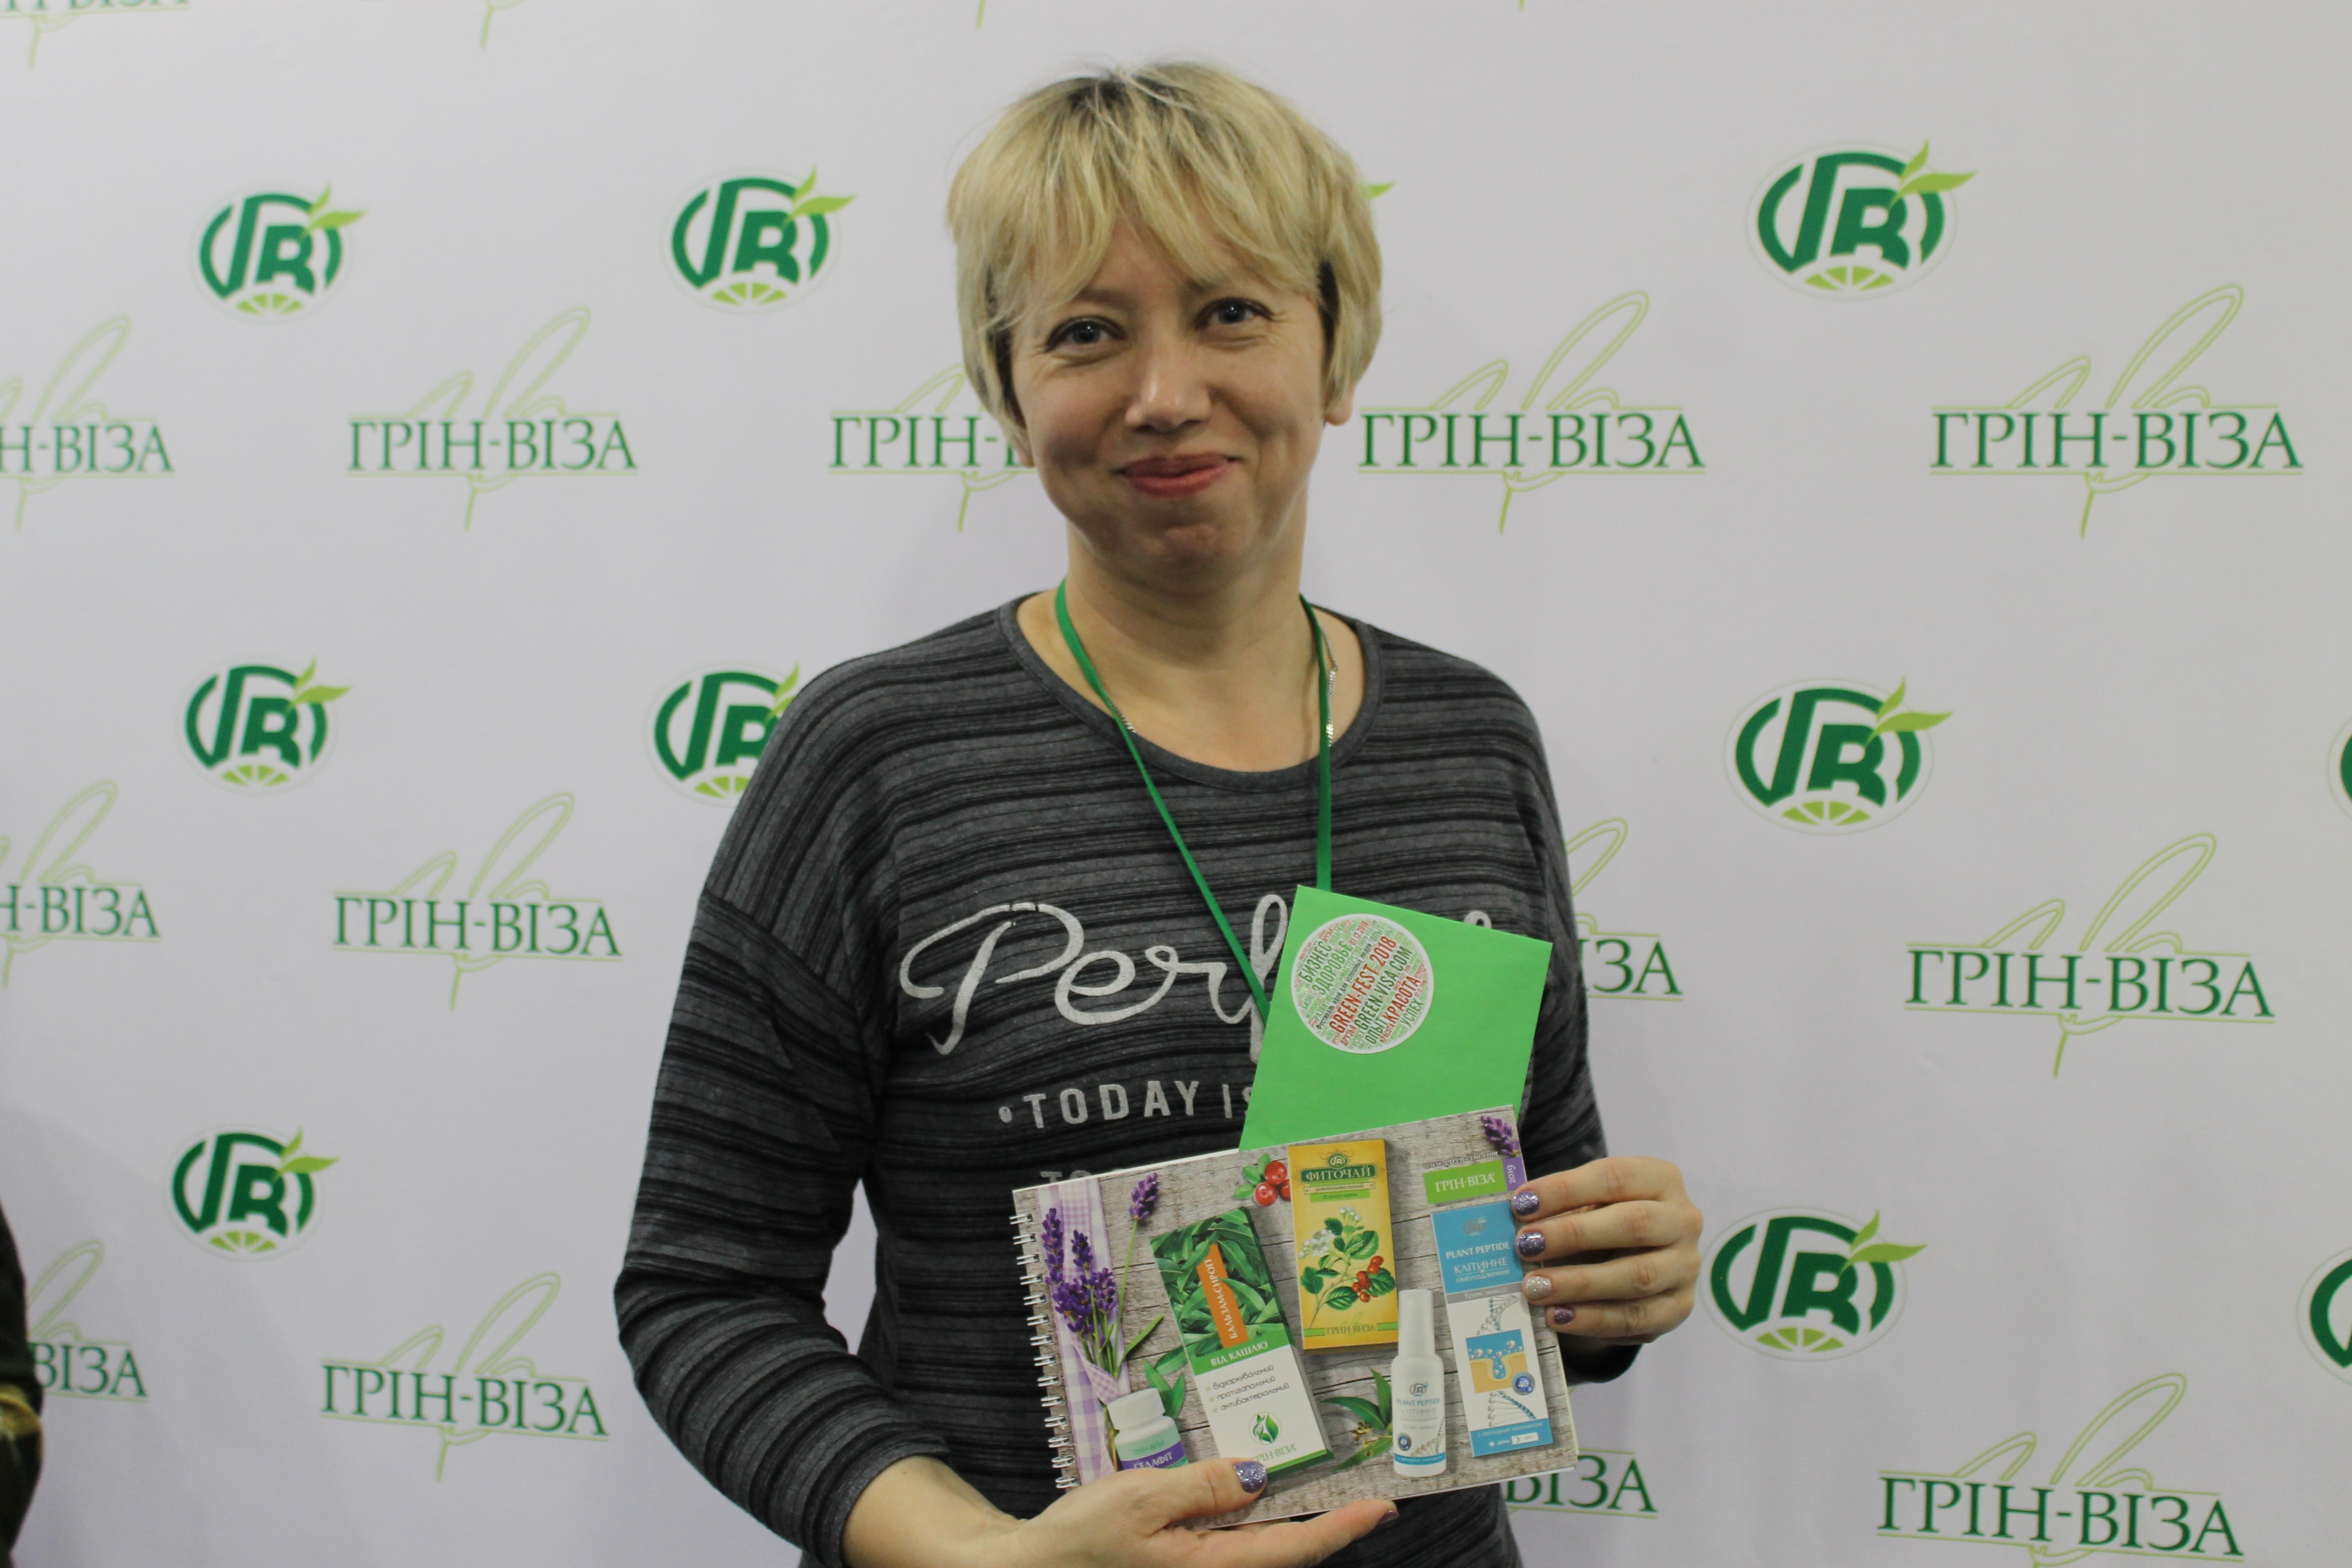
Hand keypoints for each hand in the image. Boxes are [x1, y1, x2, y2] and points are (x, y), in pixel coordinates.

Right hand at [843, 1454, 1394, 1567]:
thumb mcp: (1141, 1499)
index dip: (1343, 1527)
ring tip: (1314, 1480)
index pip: (1295, 1548)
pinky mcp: (1184, 1565)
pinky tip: (1251, 1492)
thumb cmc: (1080, 1539)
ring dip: (1289, 1519)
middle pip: (1286, 1550)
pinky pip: (1235, 1545)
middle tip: (1362, 1488)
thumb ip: (1205, 1486)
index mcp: (1211, 1567)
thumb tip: (1260, 1474)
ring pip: (1262, 1547)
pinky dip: (1253, 1520)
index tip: (1384, 1506)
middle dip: (1324, 1520)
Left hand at [1507, 1156, 1701, 1346]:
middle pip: (1633, 1223)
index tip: (1521, 1203)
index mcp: (1661, 1179)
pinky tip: (1557, 1317)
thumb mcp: (1590, 1204)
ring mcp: (1685, 1266)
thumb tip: (1514, 1219)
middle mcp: (1683, 1220)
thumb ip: (1562, 1207)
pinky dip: (1593, 1319)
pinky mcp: (1678, 1307)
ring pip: (1637, 1276)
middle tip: (1525, 1245)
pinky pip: (1637, 1318)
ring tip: (1534, 1288)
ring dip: (1580, 1283)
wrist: (1642, 1261)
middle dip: (1574, 1234)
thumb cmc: (1607, 1221)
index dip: (1566, 1189)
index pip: (1615, 1177)